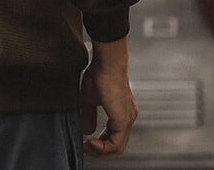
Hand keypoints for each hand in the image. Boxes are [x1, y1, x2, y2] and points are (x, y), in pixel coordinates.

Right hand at [80, 38, 137, 155]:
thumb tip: (87, 130)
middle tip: (86, 149)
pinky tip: (91, 142)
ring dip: (101, 151)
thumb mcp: (90, 98)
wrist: (107, 63)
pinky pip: (116, 144)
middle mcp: (127, 116)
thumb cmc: (99, 73)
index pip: (114, 135)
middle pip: (116, 144)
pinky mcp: (123, 120)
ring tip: (87, 147)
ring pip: (117, 147)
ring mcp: (127, 119)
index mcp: (121, 110)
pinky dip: (102, 147)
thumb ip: (89, 116)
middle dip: (100, 150)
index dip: (100, 142)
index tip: (86, 142)